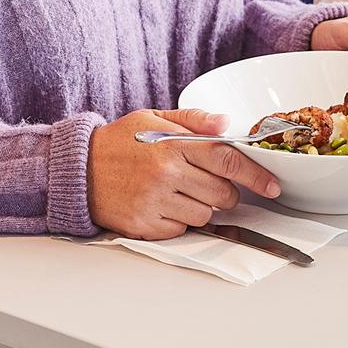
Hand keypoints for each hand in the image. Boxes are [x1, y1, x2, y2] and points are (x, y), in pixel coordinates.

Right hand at [86, 108, 281, 239]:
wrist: (75, 170)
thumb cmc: (118, 143)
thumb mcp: (153, 118)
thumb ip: (193, 120)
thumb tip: (226, 123)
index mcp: (172, 145)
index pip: (227, 161)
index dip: (256, 175)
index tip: (273, 186)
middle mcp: (166, 173)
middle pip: (223, 193)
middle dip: (226, 192)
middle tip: (210, 184)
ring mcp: (154, 201)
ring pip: (205, 215)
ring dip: (202, 207)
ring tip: (179, 192)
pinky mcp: (143, 224)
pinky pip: (181, 230)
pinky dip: (180, 221)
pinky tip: (164, 205)